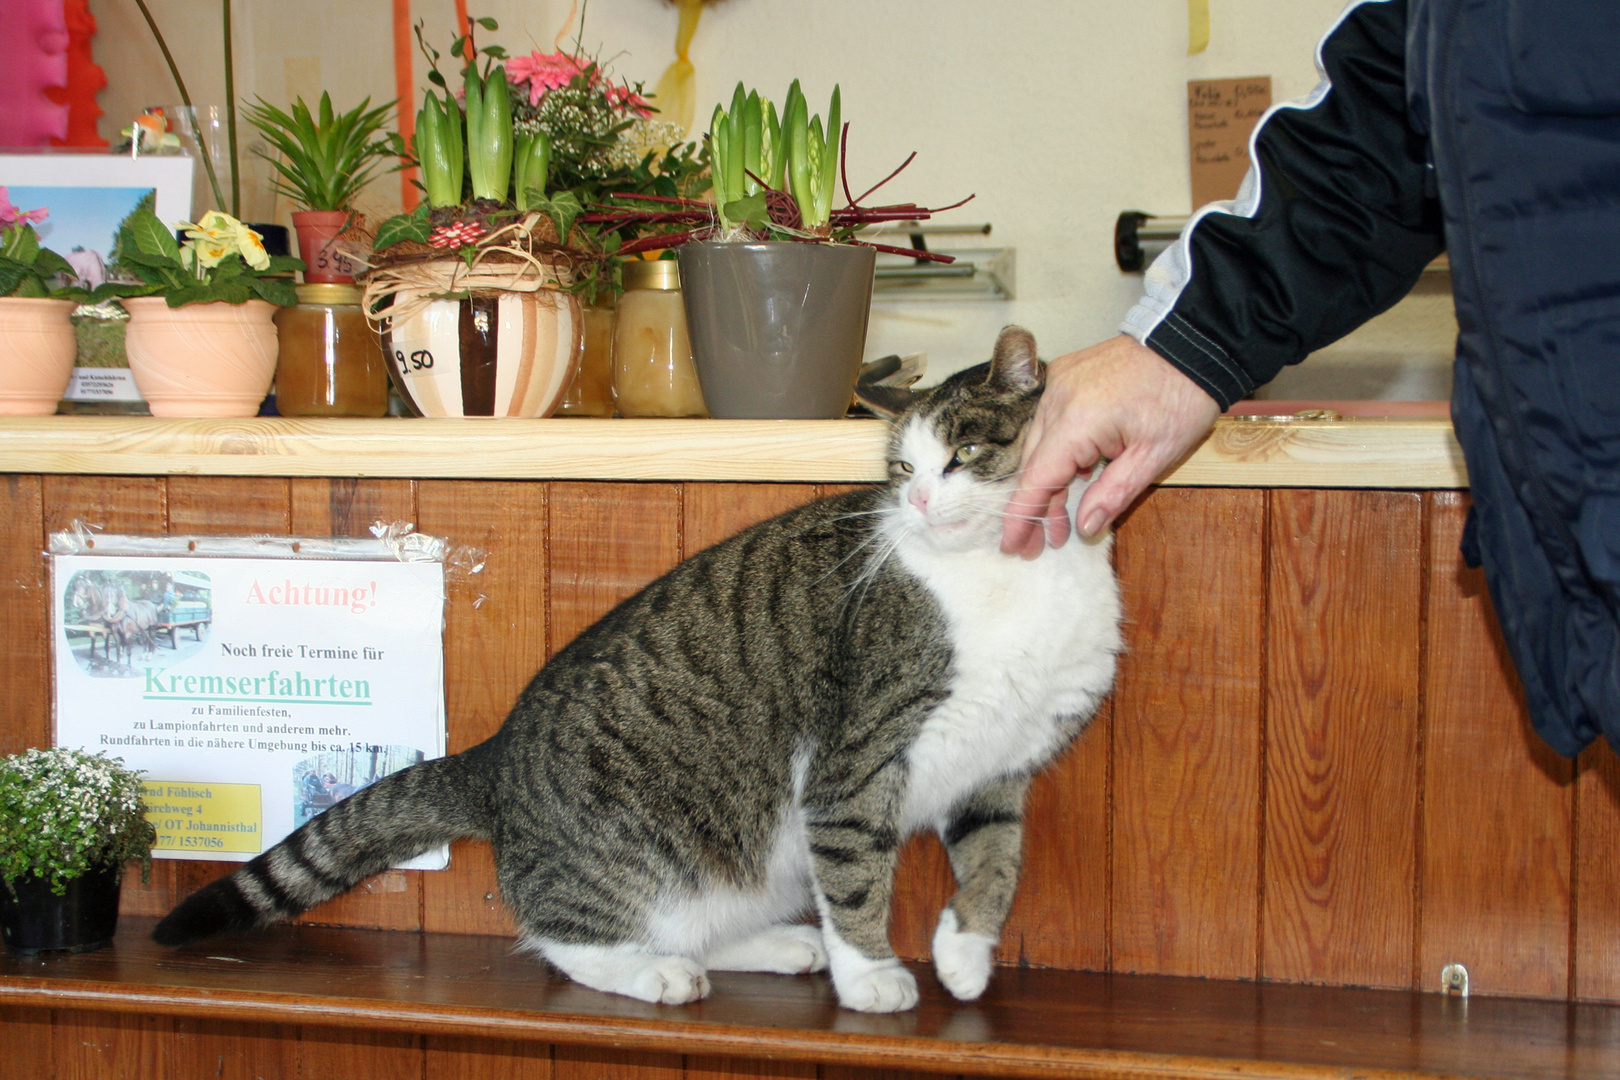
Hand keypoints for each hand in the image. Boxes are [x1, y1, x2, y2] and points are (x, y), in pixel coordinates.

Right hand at [1001, 335, 1220, 557]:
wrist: (1193, 343)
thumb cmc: (1181, 397)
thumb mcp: (1154, 457)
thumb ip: (1113, 493)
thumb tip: (1084, 526)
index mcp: (1078, 420)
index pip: (1037, 478)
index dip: (1022, 516)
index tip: (1013, 545)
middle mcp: (1058, 398)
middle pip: (1035, 462)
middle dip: (1038, 506)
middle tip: (1045, 541)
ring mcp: (1059, 382)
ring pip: (1041, 441)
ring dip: (1050, 478)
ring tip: (1062, 516)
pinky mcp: (1066, 373)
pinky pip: (1051, 419)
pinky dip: (1058, 448)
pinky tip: (1075, 472)